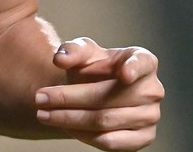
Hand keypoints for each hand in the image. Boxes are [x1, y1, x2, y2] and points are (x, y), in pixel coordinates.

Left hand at [35, 36, 163, 148]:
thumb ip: (72, 50)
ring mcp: (150, 117)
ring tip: (44, 114)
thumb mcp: (84, 51)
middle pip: (107, 98)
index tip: (123, 73)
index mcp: (143, 61)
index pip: (141, 64)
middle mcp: (152, 90)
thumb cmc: (95, 65)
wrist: (99, 87)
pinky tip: (66, 127)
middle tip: (40, 98)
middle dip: (69, 99)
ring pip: (104, 121)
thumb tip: (60, 59)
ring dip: (70, 119)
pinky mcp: (142, 139)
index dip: (133, 69)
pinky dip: (85, 136)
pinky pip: (111, 142)